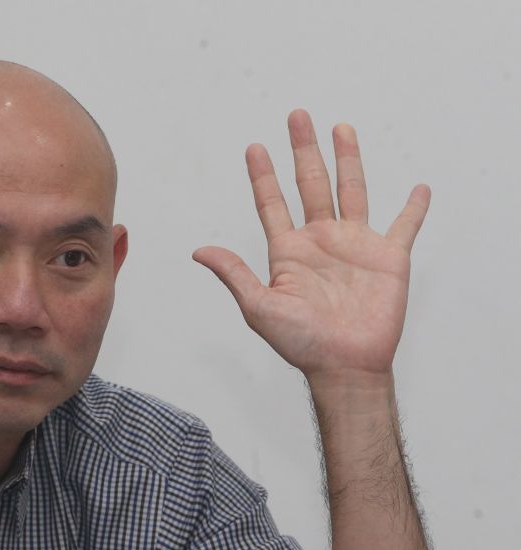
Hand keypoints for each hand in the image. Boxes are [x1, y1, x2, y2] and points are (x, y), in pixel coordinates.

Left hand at [192, 109, 429, 383]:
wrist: (345, 365)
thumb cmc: (301, 342)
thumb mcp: (260, 306)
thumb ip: (235, 274)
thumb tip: (199, 250)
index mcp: (289, 251)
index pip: (272, 203)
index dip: (263, 176)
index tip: (254, 147)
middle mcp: (321, 241)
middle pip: (311, 184)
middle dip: (303, 150)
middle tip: (297, 115)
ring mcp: (355, 246)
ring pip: (352, 190)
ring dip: (348, 159)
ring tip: (341, 128)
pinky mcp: (389, 257)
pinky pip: (405, 226)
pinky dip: (413, 208)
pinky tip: (419, 188)